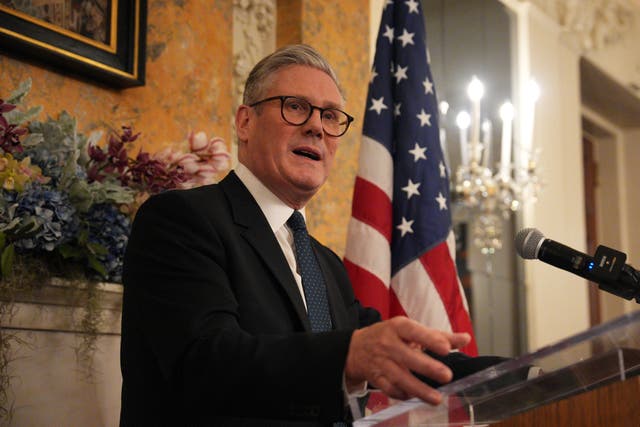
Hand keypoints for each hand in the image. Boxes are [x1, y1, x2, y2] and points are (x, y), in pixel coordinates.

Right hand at [344, 317, 469, 404]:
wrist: (357, 348)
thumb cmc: (389, 336)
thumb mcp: (410, 330)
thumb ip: (439, 335)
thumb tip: (465, 339)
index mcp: (398, 327)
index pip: (414, 332)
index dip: (429, 340)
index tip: (445, 348)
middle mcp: (388, 344)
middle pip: (408, 357)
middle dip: (427, 367)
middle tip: (446, 376)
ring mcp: (381, 362)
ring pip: (400, 378)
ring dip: (419, 389)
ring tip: (437, 398)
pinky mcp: (376, 378)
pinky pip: (390, 389)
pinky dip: (403, 394)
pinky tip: (415, 397)